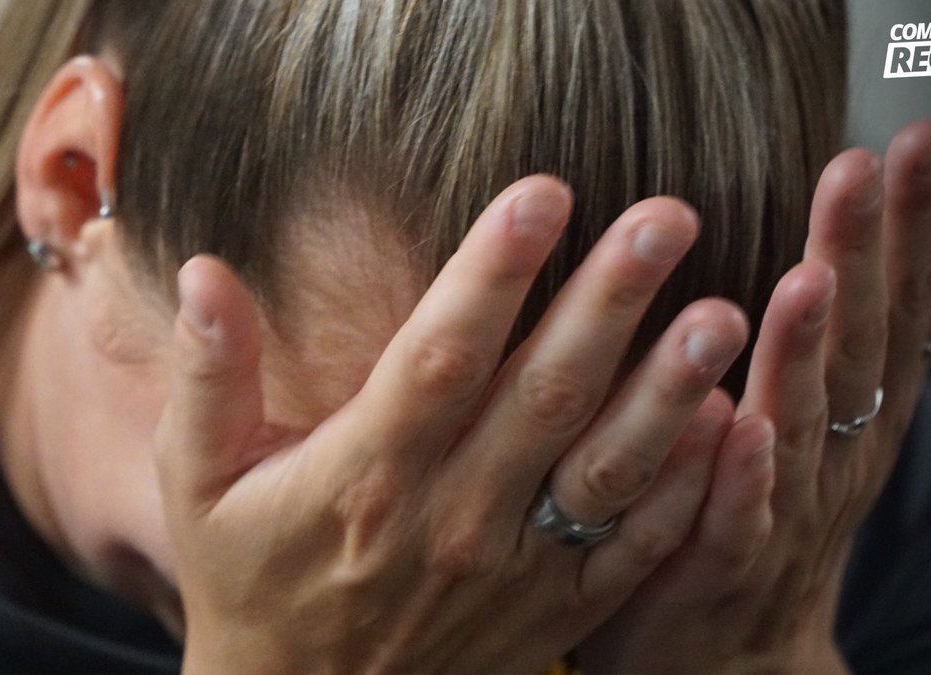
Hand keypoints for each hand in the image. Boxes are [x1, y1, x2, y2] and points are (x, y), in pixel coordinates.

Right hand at [153, 176, 753, 671]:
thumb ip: (208, 377)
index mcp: (366, 475)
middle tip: (669, 217)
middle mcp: (449, 519)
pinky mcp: (556, 607)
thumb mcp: (199, 484)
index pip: (437, 360)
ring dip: (668, 391)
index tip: (543, 192)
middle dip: (607, 302)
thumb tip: (203, 270)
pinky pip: (633, 548)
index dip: (490, 275)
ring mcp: (513, 570)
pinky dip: (686, 490)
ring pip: (604, 471)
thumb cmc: (249, 579)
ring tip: (724, 314)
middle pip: (541, 398)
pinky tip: (731, 423)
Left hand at [575, 121, 930, 672]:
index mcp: (862, 412)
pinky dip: (745, 479)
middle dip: (864, 258)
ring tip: (811, 280)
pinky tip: (744, 428)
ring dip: (806, 353)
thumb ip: (906, 306)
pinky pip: (736, 523)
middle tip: (862, 171)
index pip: (898, 308)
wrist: (738, 651)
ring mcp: (783, 514)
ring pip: (801, 427)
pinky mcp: (721, 568)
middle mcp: (835, 455)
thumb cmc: (784, 505)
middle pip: (857, 351)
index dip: (912, 225)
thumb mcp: (855, 402)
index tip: (915, 139)